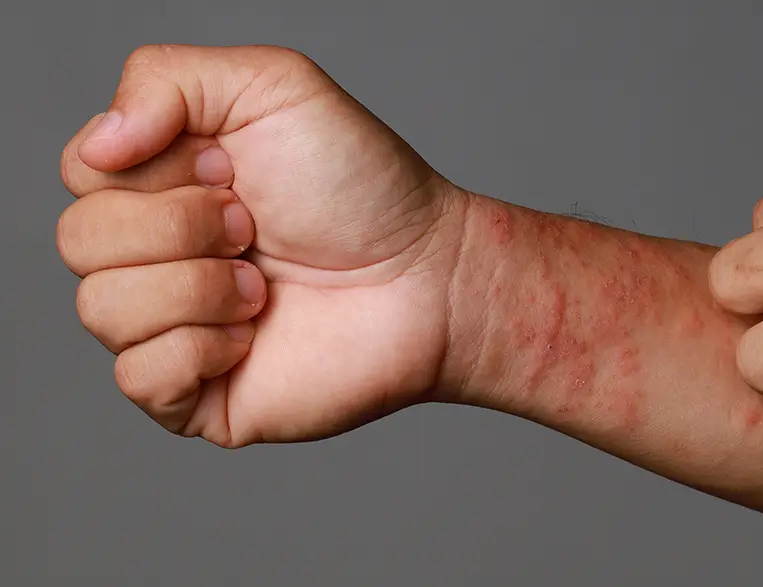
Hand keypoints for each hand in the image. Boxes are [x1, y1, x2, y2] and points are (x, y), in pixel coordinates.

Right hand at [58, 45, 465, 446]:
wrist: (426, 275)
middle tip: (255, 227)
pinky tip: (255, 336)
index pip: (82, 172)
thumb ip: (166, 79)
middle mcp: (155, 257)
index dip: (156, 169)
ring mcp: (170, 329)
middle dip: (183, 226)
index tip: (234, 169)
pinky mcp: (194, 396)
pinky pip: (138, 377)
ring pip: (102, 310)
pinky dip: (202, 348)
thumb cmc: (362, 186)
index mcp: (160, 186)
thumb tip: (98, 145)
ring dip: (201, 286)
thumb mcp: (274, 86)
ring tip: (263, 284)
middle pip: (79, 241)